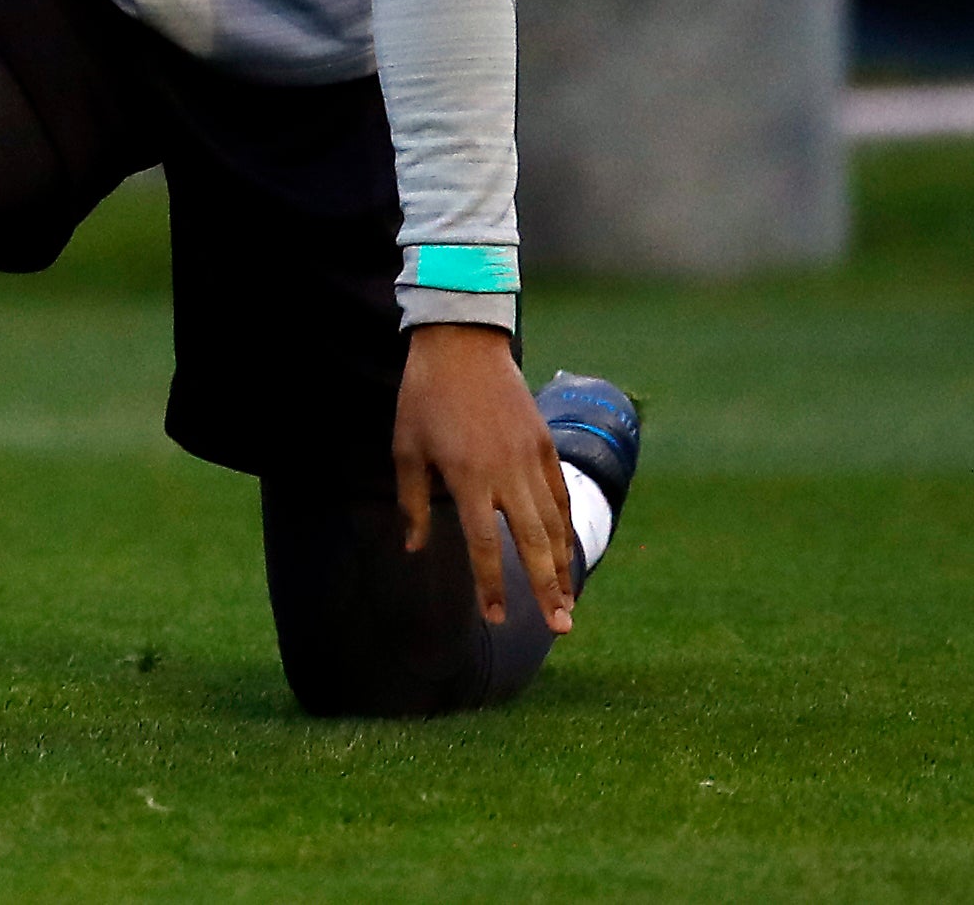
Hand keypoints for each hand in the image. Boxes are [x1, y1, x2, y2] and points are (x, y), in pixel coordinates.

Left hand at [393, 321, 577, 634]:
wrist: (461, 345)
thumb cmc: (423, 398)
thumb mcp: (406, 449)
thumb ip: (414, 502)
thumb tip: (414, 548)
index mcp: (468, 477)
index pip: (483, 545)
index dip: (491, 585)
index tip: (496, 618)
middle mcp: (506, 473)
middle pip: (532, 543)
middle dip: (545, 589)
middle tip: (560, 628)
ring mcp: (531, 458)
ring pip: (553, 523)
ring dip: (562, 565)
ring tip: (568, 602)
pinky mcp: (545, 444)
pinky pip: (560, 494)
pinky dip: (566, 526)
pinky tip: (567, 552)